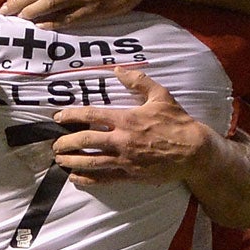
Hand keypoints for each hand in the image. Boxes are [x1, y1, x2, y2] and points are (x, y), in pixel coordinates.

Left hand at [53, 67, 212, 185]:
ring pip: (91, 161)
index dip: (71, 116)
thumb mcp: (161, 96)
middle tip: (55, 145)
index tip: (58, 117)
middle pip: (85, 140)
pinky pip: (104, 179)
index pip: (91, 115)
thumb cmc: (178, 122)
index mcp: (126, 119)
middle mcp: (121, 140)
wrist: (194, 151)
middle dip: (66, 142)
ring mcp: (124, 160)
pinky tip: (75, 178)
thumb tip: (119, 70)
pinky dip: (87, 179)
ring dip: (72, 161)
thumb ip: (138, 81)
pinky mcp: (130, 175)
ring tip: (59, 160)